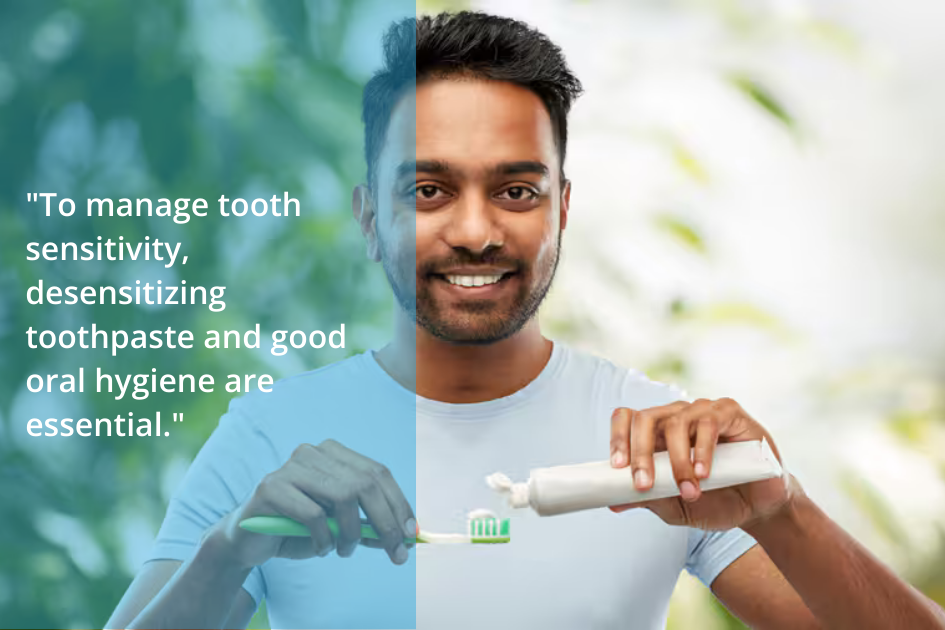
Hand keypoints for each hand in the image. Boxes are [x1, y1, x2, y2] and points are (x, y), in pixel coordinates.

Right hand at [211, 439, 414, 567]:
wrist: (247, 540)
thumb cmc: (298, 530)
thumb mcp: (340, 528)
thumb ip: (368, 527)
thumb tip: (404, 535)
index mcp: (334, 454)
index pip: (378, 473)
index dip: (398, 503)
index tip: (411, 534)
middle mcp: (314, 453)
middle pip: (365, 483)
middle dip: (386, 522)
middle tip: (394, 553)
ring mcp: (291, 467)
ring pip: (343, 496)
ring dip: (352, 533)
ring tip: (345, 551)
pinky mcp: (271, 486)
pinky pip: (313, 514)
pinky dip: (325, 538)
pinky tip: (322, 549)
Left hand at [609, 398, 801, 530]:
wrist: (758, 509)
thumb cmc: (714, 502)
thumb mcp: (674, 506)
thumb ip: (647, 499)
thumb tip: (612, 501)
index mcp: (657, 434)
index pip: (627, 419)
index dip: (617, 439)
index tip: (616, 468)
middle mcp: (677, 417)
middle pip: (645, 418)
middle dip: (640, 453)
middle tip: (643, 484)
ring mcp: (702, 411)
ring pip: (676, 423)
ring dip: (677, 462)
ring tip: (689, 492)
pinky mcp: (730, 413)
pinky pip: (709, 423)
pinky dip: (702, 451)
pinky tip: (703, 474)